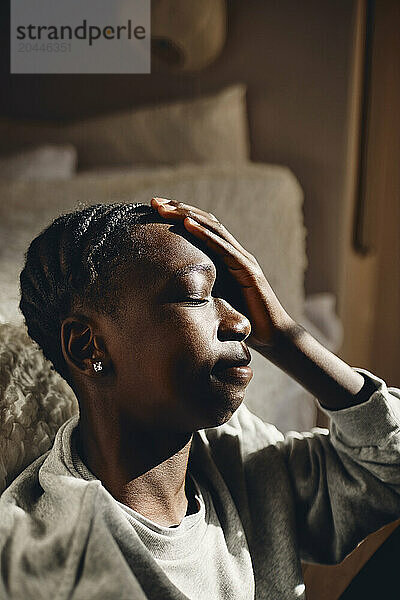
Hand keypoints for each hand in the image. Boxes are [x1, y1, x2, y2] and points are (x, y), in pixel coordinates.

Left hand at [151, 197, 292, 348]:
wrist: (271, 336)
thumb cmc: (241, 319)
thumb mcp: (212, 299)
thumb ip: (198, 287)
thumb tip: (165, 288)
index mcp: (225, 257)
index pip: (200, 228)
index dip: (178, 216)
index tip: (154, 209)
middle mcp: (234, 252)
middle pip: (204, 222)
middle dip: (178, 209)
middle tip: (154, 201)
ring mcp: (242, 259)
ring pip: (213, 229)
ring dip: (187, 216)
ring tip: (166, 208)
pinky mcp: (247, 270)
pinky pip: (223, 248)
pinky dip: (204, 235)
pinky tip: (187, 225)